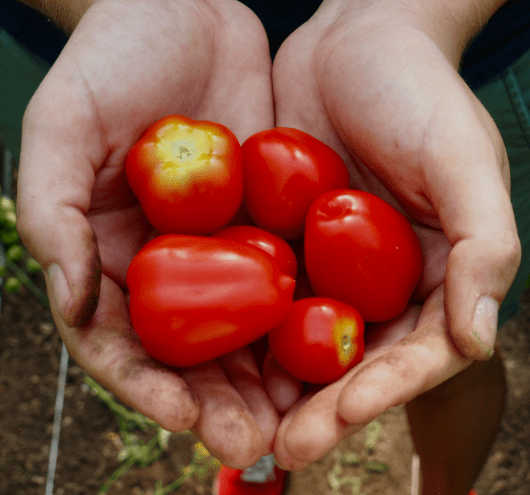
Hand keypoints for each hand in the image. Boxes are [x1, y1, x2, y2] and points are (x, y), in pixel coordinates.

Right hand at [16, 0, 277, 467]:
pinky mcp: (266, 223)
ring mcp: (220, 248)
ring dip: (268, 379)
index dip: (151, 388)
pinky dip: (304, 318)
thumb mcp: (61, 126)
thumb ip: (53, 214)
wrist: (184, 8)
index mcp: (108, 257)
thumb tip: (70, 302)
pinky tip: (331, 349)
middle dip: (219, 402)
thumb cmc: (110, 60)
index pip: (122, 344)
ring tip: (300, 419)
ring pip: (244, 330)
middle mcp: (166, 265)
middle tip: (256, 443)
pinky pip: (286, 279)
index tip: (186, 420)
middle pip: (190, 354)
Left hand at [270, 0, 519, 467]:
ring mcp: (332, 266)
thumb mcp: (464, 159)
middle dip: (322, 408)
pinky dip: (243, 329)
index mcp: (437, 275)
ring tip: (240, 424)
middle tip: (282, 446)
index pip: (416, 352)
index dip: (382, 391)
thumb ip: (484, 245)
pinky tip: (212, 358)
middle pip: (356, 361)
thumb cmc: (420, 93)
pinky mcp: (286, 241)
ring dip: (276, 386)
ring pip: (305, 340)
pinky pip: (264, 294)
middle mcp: (385, 282)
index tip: (340, 418)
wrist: (356, 40)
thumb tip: (480, 337)